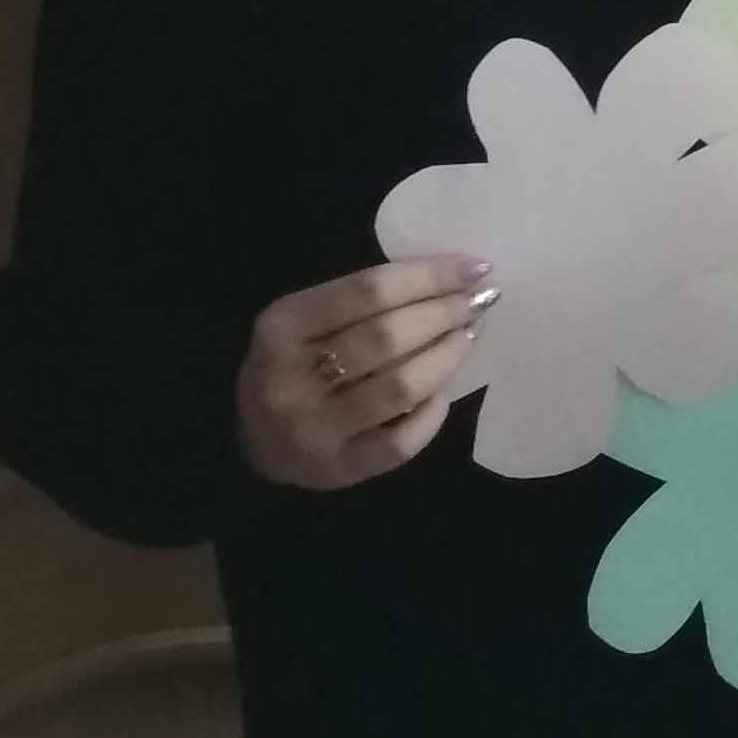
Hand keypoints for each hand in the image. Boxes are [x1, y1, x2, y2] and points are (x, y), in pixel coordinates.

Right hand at [235, 256, 493, 490]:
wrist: (258, 440)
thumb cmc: (298, 364)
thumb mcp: (310, 320)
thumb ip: (366, 299)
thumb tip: (455, 276)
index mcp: (282, 327)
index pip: (368, 291)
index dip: (429, 276)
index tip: (475, 268)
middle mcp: (290, 379)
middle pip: (387, 336)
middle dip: (445, 313)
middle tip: (480, 302)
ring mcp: (313, 430)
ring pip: (401, 387)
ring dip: (447, 356)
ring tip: (468, 336)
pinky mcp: (338, 469)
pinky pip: (402, 441)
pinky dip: (432, 414)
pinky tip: (442, 393)